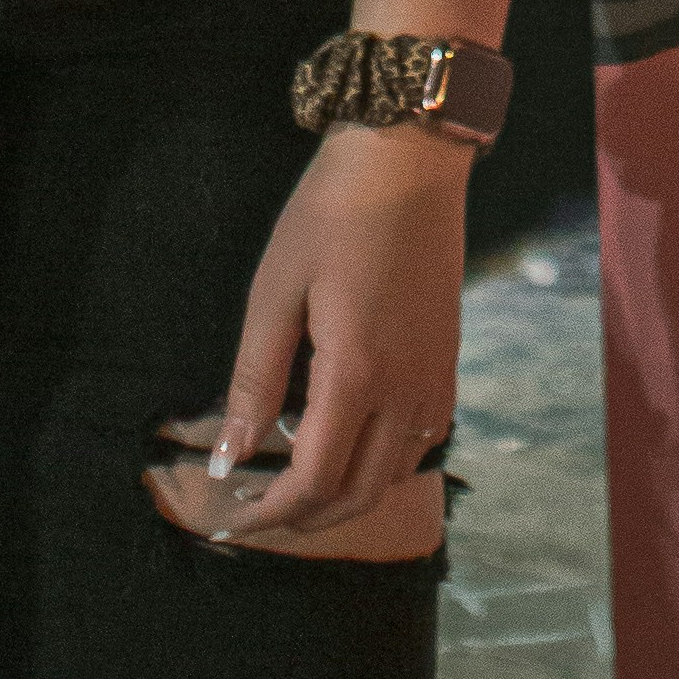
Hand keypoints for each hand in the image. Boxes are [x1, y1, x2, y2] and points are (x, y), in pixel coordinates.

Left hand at [172, 127, 467, 547]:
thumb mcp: (275, 291)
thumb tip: (232, 456)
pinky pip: (422, 443)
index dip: (271, 513)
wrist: (409, 162)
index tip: (232, 516)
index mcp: (357, 375)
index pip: (314, 480)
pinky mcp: (447, 364)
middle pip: (357, 492)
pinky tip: (351, 446)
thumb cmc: (332, 215)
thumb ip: (254, 380)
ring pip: (394, 476)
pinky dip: (383, 466)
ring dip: (344, 496)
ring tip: (295, 484)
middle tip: (256, 511)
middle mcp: (406, 391)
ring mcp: (435, 379)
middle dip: (304, 517)